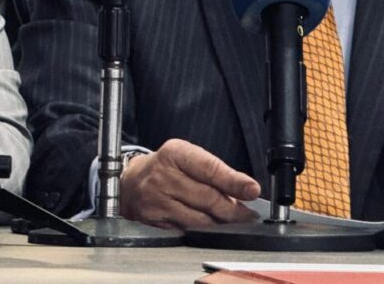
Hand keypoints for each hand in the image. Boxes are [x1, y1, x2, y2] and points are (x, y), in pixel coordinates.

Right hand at [120, 138, 260, 228]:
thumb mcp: (188, 156)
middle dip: (232, 208)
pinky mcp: (153, 219)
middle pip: (207, 197)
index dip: (234, 182)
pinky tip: (211, 225)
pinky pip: (185, 228)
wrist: (131, 182)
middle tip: (247, 214)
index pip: (210, 169)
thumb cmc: (166, 166)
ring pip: (198, 218)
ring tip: (233, 220)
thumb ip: (214, 170)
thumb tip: (244, 189)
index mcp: (175, 153)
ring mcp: (156, 199)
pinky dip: (203, 229)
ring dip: (220, 222)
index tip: (252, 190)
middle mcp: (163, 176)